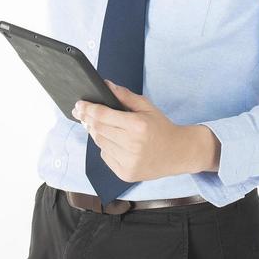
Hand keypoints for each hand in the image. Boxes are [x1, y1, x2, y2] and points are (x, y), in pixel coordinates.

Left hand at [72, 80, 202, 182]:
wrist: (178, 153)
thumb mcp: (147, 107)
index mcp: (138, 126)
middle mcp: (132, 145)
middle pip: (98, 129)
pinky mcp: (126, 173)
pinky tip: (112, 141)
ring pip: (100, 143)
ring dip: (96, 133)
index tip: (79, 105)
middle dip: (88, 120)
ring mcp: (128, 162)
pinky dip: (105, 147)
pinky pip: (105, 156)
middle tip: (81, 113)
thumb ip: (125, 96)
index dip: (88, 109)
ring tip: (97, 125)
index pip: (103, 115)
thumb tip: (106, 85)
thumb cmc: (162, 127)